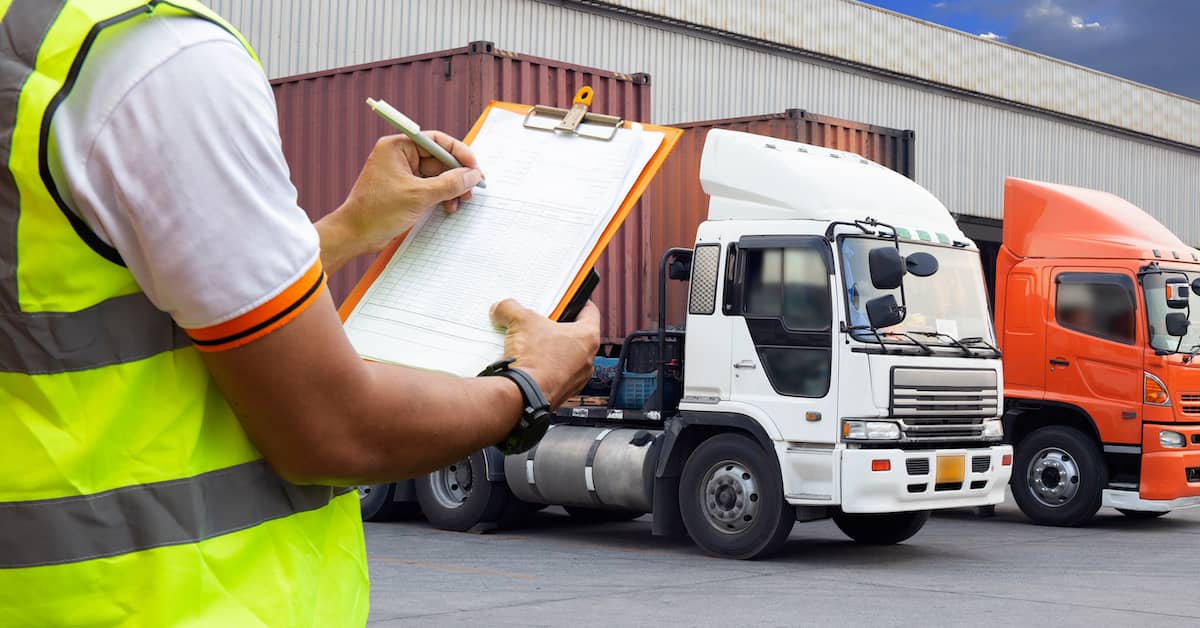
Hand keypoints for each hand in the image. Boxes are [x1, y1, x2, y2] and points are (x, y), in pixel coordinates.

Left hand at [316, 131, 483, 272]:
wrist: (356, 235)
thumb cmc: (377, 211)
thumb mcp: (419, 196)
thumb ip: (449, 184)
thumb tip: (472, 175)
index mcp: (397, 147)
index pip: (435, 141)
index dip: (458, 152)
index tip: (474, 166)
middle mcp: (400, 157)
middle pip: (439, 159)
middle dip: (457, 174)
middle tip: (472, 188)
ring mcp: (403, 174)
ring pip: (437, 175)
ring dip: (451, 188)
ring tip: (460, 201)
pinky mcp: (405, 190)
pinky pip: (430, 188)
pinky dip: (442, 196)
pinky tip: (448, 207)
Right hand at [489, 299, 601, 407]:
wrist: (522, 396)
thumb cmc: (534, 360)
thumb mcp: (520, 321)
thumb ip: (511, 308)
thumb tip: (502, 308)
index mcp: (588, 337)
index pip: (590, 311)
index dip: (577, 301)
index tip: (568, 300)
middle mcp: (588, 359)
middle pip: (575, 335)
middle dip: (556, 327)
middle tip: (540, 322)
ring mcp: (577, 379)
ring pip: (566, 357)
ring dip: (551, 350)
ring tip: (530, 344)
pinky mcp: (563, 392)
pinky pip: (556, 375)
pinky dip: (544, 369)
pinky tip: (527, 364)